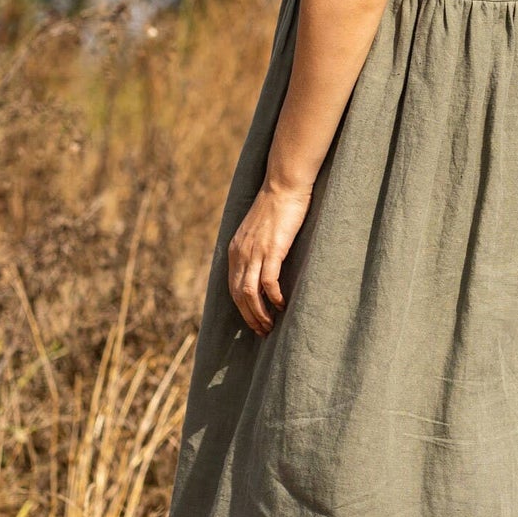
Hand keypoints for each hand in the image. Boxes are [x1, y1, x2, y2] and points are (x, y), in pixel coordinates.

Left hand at [227, 177, 312, 335]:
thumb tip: (262, 264)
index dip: (242, 308)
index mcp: (235, 249)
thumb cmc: (277, 206)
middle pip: (239, 295)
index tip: (254, 321)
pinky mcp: (272, 249)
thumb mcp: (258, 229)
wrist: (284, 185)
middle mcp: (241, 253)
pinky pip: (269, 282)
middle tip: (263, 331)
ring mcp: (255, 252)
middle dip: (250, 317)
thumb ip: (255, 247)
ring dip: (260, 313)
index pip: (233, 287)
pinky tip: (282, 304)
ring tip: (271, 325)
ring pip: (251, 293)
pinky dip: (274, 297)